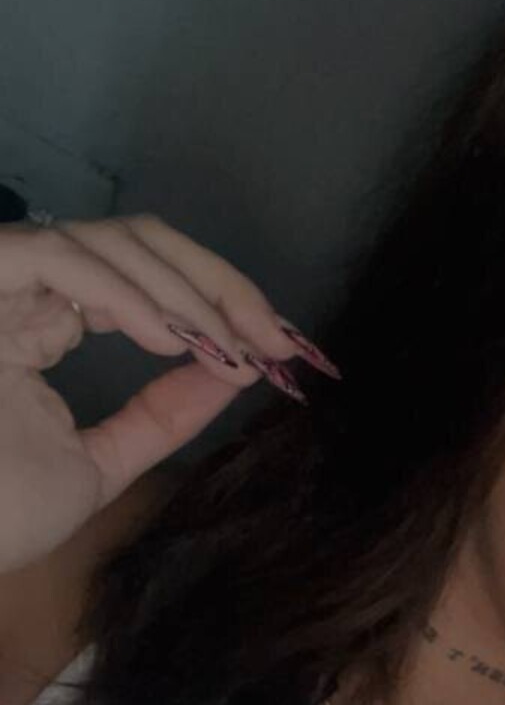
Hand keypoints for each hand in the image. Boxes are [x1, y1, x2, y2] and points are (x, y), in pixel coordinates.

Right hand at [0, 211, 313, 573]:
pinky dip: (125, 293)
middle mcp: (20, 290)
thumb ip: (160, 418)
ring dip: (183, 292)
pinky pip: (59, 257)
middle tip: (274, 338)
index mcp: (42, 322)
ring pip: (106, 240)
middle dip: (218, 283)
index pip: (142, 276)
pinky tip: (167, 339)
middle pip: (136, 241)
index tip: (278, 349)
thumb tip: (236, 375)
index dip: (217, 300)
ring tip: (226, 349)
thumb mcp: (98, 464)